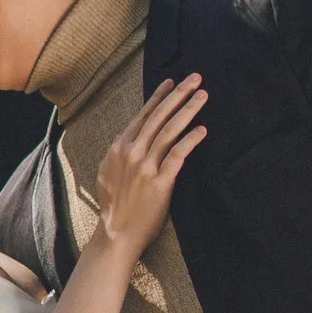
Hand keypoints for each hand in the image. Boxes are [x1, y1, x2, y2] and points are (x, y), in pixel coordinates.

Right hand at [95, 74, 208, 255]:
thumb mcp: (108, 174)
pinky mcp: (159, 182)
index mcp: (118, 149)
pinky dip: (190, 140)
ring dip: (188, 110)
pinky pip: (178, 155)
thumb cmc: (114, 207)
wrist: (115, 234)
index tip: (172, 82)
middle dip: (178, 95)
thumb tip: (127, 140)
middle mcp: (131, 153)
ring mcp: (145, 167)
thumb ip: (119, 155)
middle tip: (195, 78)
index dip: (158, 97)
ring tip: (203, 95)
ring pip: (169, 131)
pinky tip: (203, 130)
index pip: (142, 116)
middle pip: (158, 117)